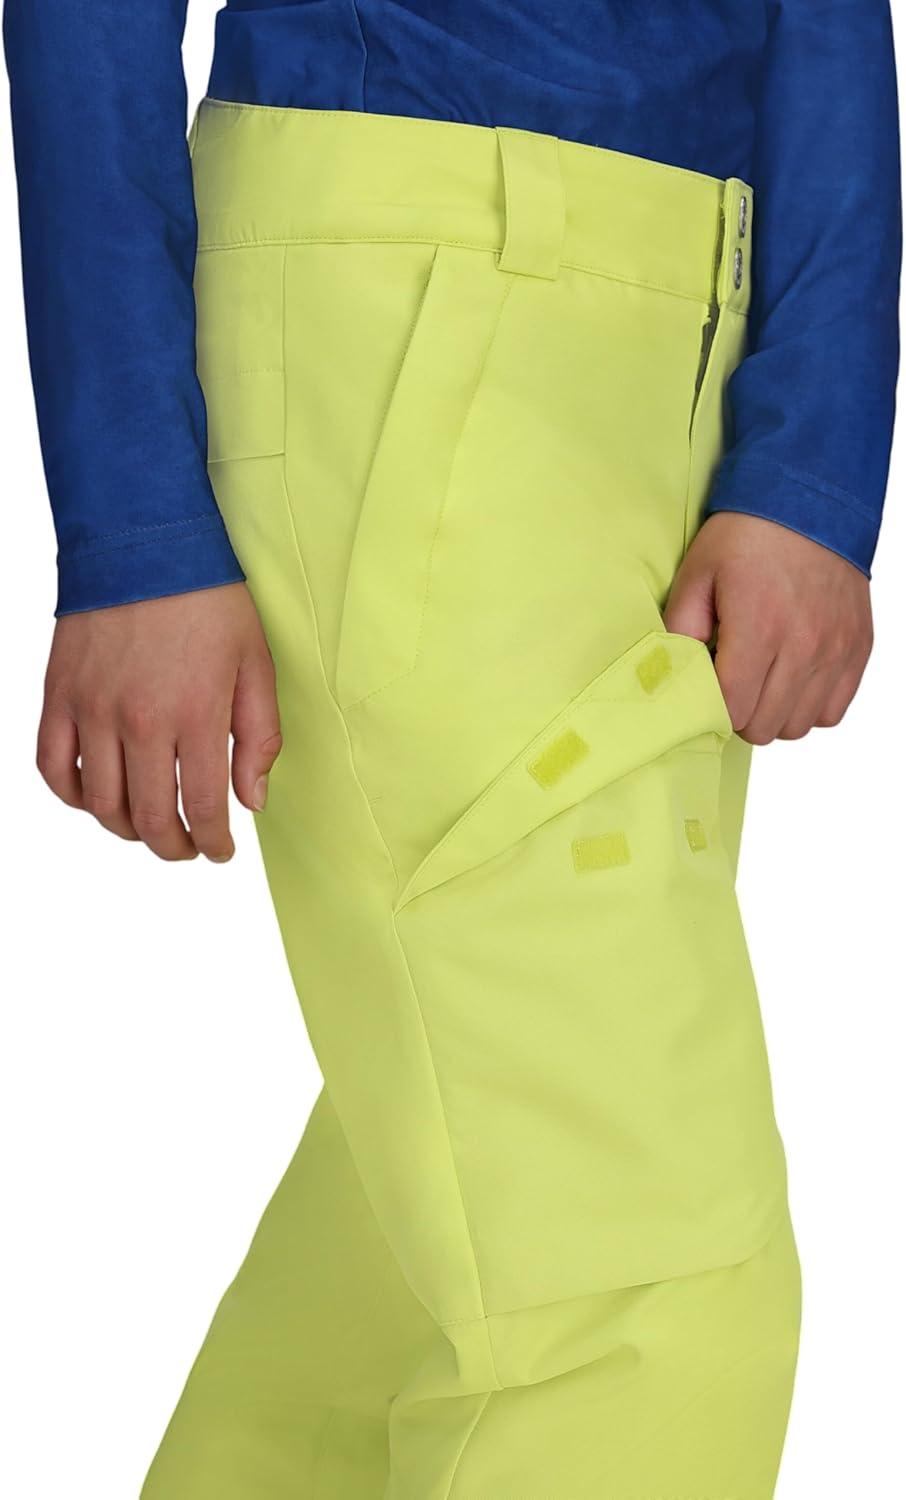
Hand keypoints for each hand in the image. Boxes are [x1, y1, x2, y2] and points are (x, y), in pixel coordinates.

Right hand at [37, 583, 281, 860]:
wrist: (142, 541)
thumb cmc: (207, 599)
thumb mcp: (256, 663)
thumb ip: (258, 737)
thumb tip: (252, 800)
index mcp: (196, 715)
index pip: (202, 808)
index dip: (213, 843)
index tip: (221, 850)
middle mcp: (140, 721)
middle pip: (150, 818)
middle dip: (173, 846)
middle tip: (188, 847)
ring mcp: (93, 711)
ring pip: (101, 804)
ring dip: (127, 829)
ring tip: (148, 826)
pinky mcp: (59, 696)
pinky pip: (53, 767)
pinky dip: (73, 795)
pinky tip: (97, 798)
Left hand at [664, 513, 872, 743]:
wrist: (811, 501)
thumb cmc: (749, 536)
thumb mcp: (697, 573)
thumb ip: (679, 628)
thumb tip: (672, 674)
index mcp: (758, 627)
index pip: (732, 708)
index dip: (711, 708)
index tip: (705, 690)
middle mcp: (803, 645)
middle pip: (764, 727)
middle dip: (739, 714)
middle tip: (731, 686)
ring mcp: (835, 650)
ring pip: (798, 726)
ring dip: (773, 714)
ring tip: (761, 683)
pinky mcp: (858, 649)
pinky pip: (833, 711)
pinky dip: (810, 707)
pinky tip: (791, 682)